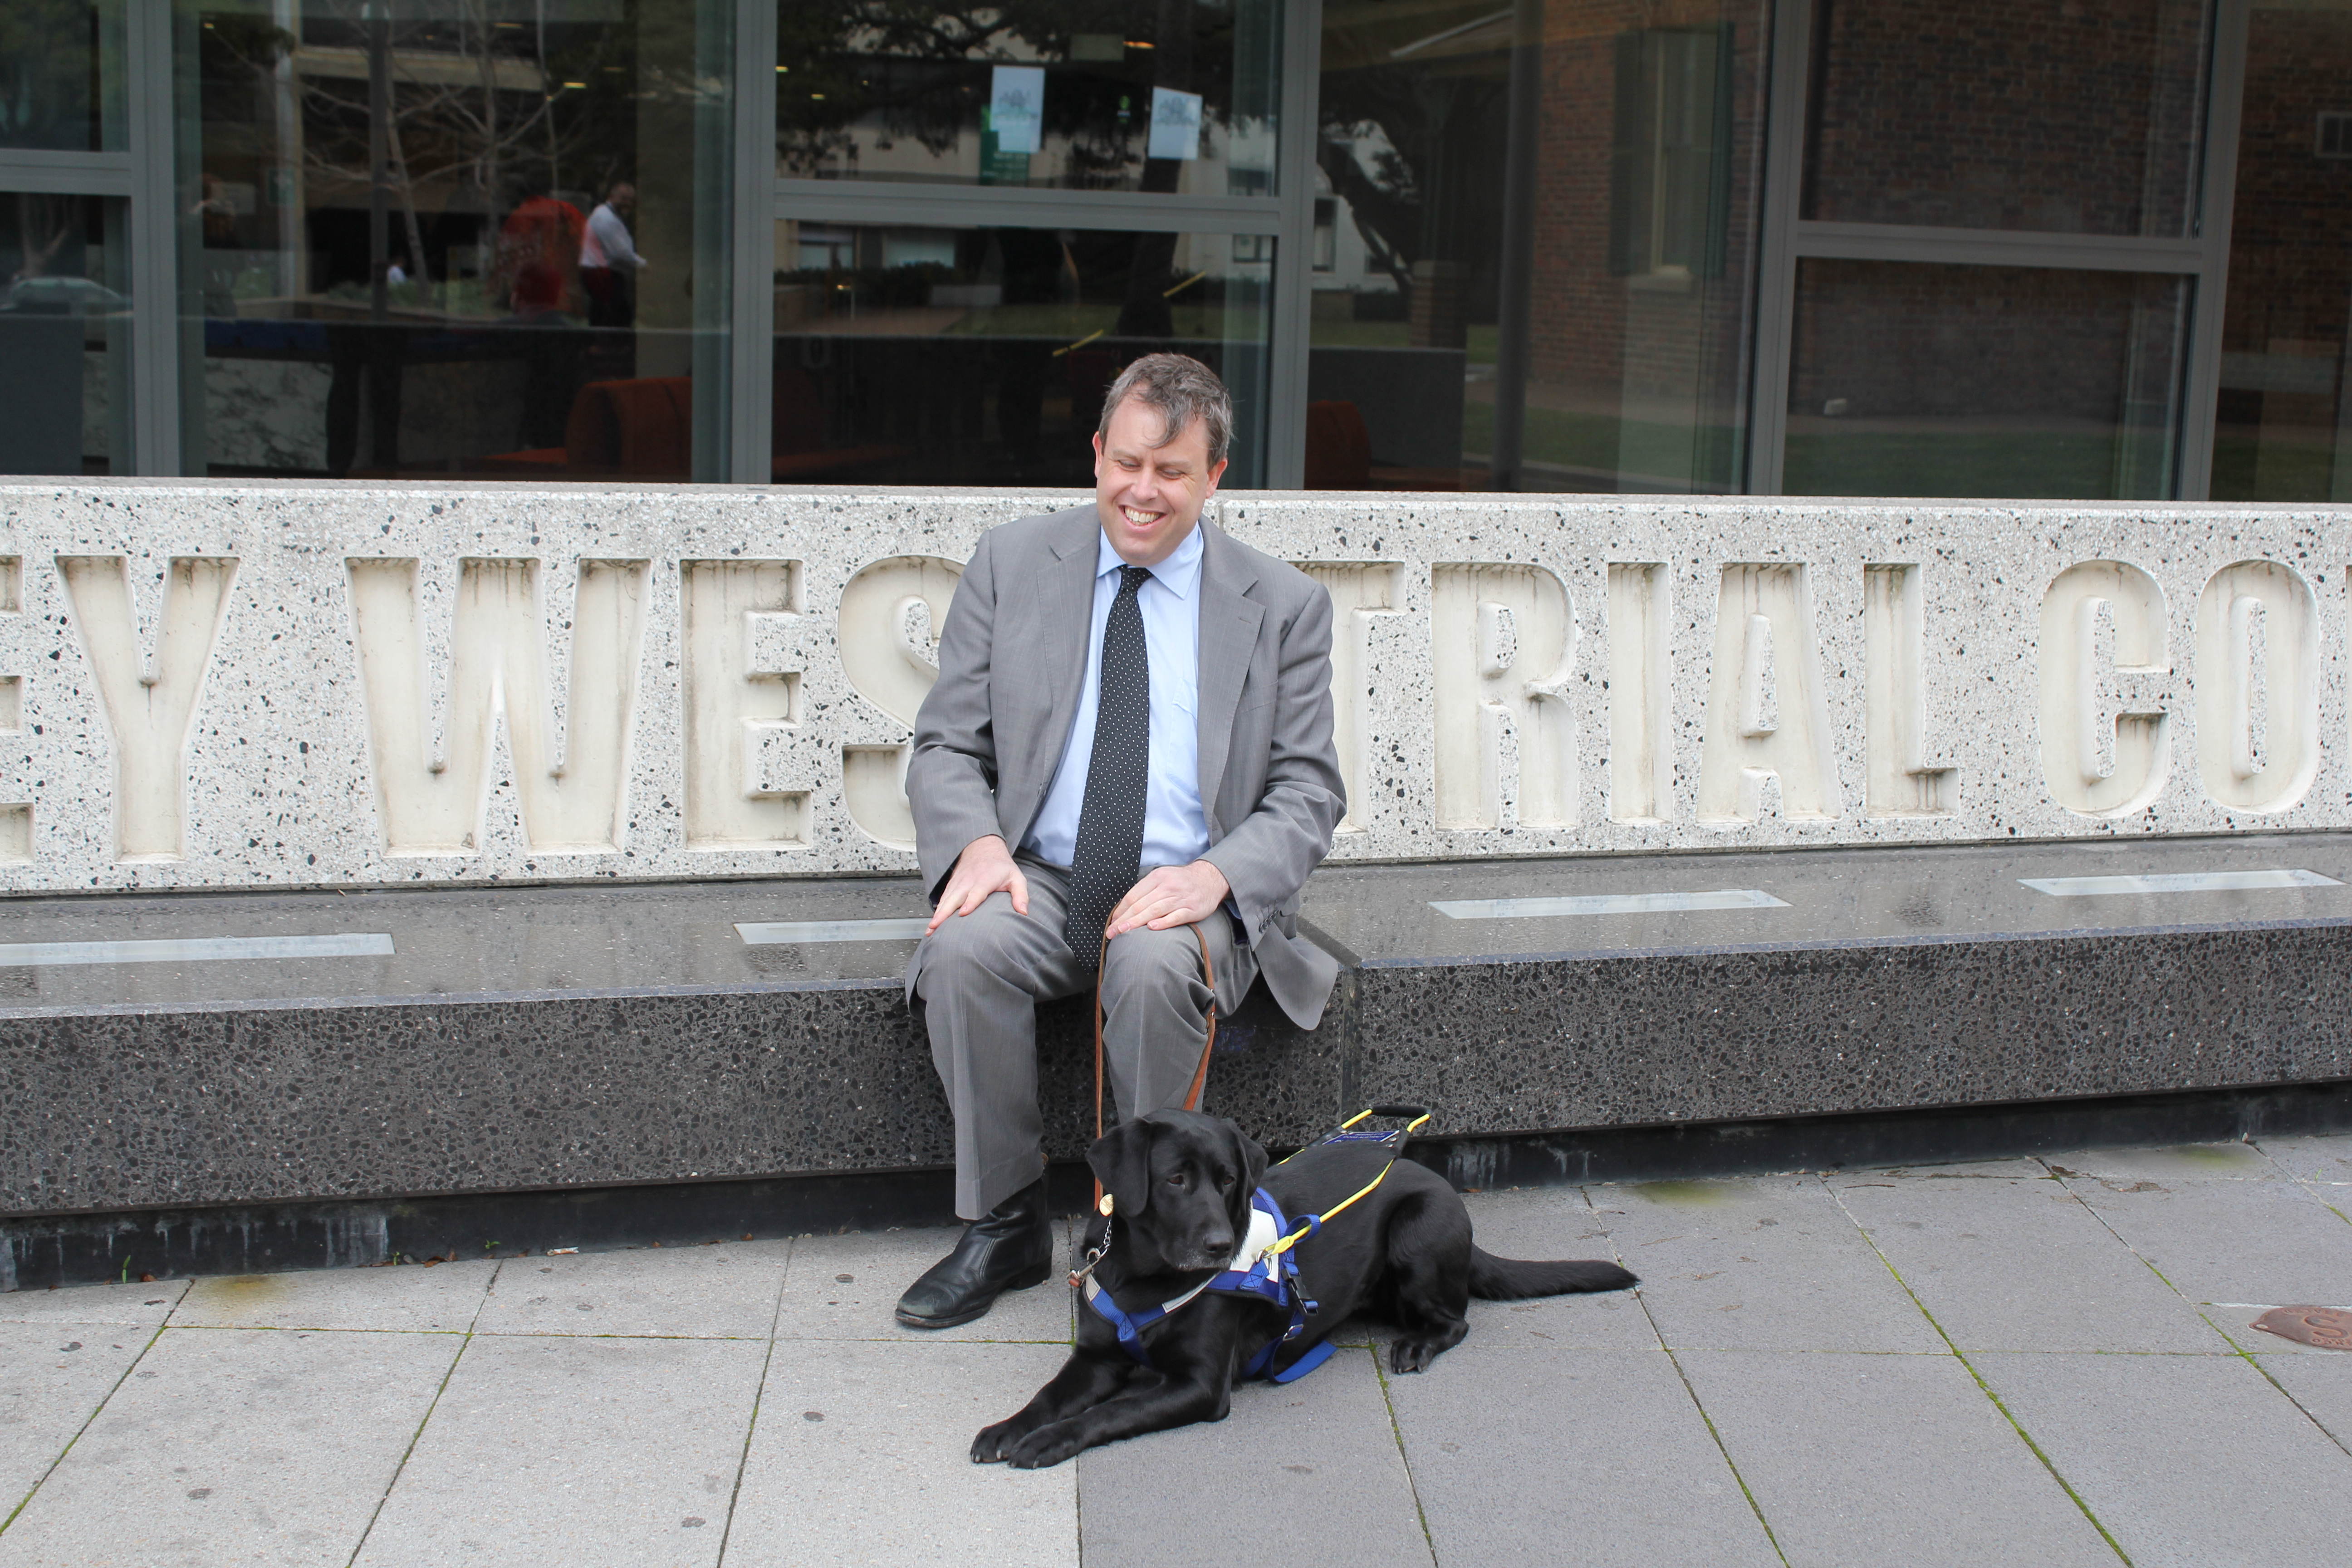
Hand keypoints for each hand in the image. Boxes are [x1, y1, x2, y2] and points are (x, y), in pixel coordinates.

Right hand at [926, 835, 1028, 933]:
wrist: (983, 848)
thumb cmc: (1001, 866)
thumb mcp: (1016, 877)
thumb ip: (1021, 895)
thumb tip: (1024, 912)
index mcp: (984, 880)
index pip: (976, 892)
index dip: (970, 902)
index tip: (963, 913)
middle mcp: (968, 881)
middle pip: (954, 898)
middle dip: (944, 913)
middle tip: (936, 926)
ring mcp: (957, 883)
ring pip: (945, 900)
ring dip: (937, 914)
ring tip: (930, 929)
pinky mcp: (951, 885)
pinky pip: (942, 899)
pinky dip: (936, 910)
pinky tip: (932, 923)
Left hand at [1105, 860, 1230, 939]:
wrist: (1210, 878)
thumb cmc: (1182, 882)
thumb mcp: (1163, 878)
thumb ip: (1146, 890)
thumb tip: (1125, 908)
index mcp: (1157, 877)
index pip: (1133, 896)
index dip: (1120, 911)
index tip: (1111, 923)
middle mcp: (1167, 886)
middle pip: (1141, 904)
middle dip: (1124, 920)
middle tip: (1112, 932)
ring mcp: (1180, 898)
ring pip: (1154, 910)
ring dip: (1137, 923)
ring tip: (1124, 932)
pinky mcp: (1192, 909)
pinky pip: (1175, 916)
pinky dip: (1163, 922)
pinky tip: (1151, 928)